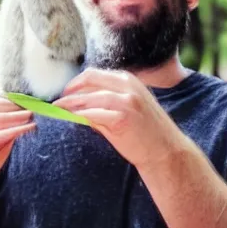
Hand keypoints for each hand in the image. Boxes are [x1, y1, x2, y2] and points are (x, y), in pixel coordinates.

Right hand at [0, 89, 35, 189]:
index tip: (34, 97)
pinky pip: (2, 133)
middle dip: (20, 103)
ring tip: (37, 113)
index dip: (16, 95)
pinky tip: (31, 128)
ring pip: (1, 117)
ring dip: (21, 115)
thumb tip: (29, 104)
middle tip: (39, 104)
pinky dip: (19, 129)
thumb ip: (4, 117)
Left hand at [53, 68, 190, 170]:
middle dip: (71, 89)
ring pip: (90, 97)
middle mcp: (128, 86)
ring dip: (71, 104)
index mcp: (128, 80)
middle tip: (59, 101)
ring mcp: (126, 100)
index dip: (76, 82)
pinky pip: (94, 114)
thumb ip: (104, 101)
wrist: (167, 152)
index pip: (94, 74)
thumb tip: (78, 103)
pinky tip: (73, 119)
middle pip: (90, 79)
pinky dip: (81, 115)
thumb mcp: (128, 107)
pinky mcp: (123, 117)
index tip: (66, 92)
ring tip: (60, 110)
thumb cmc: (146, 131)